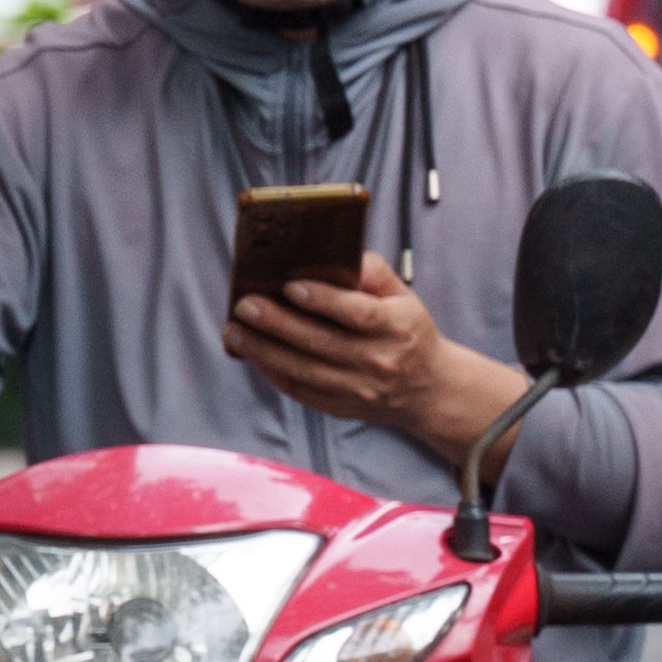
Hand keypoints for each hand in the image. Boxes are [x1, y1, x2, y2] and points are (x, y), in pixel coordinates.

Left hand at [226, 251, 524, 468]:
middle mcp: (380, 361)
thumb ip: (373, 272)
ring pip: (304, 369)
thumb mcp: (403, 297)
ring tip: (233, 331)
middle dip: (278, 322)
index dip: (324, 300)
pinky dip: (272, 371)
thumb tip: (336, 254)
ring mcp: (360, 389)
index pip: (359, 314)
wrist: (428, 388)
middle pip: (322, 342)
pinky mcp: (342, 407)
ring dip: (263, 350)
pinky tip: (252, 353)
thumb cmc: (407, 332)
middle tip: (245, 305)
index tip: (290, 287)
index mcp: (398, 328)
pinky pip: (300, 390)